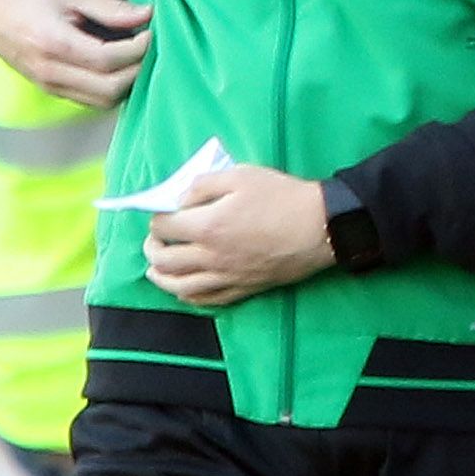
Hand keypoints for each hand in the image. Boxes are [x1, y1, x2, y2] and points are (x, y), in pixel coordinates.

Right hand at [0, 0, 150, 105]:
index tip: (151, 33)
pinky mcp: (53, 91)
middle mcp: (50, 72)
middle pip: (109, 88)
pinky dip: (114, 90)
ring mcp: (51, 86)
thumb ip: (110, 6)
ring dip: (129, 84)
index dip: (137, 49)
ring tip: (139, 58)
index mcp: (53, 43)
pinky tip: (124, 68)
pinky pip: (92, 101)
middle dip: (138, 69)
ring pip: (103, 101)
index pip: (107, 60)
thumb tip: (147, 14)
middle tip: (150, 48)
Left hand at [144, 167, 333, 307]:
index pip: (163, 226)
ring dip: (160, 276)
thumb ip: (205, 184)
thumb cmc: (283, 197)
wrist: (321, 226)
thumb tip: (181, 199)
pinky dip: (186, 295)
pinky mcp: (241, 289)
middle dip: (153, 247)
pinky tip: (184, 286)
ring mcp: (224, 277)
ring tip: (158, 266)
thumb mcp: (244, 175)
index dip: (158, 217)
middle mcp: (209, 257)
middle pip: (163, 259)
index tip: (164, 212)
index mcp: (207, 226)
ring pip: (177, 286)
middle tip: (156, 238)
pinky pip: (203, 300)